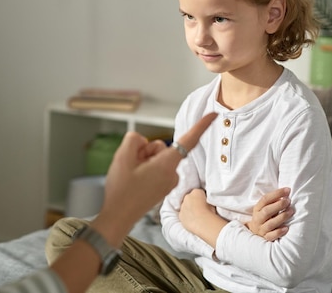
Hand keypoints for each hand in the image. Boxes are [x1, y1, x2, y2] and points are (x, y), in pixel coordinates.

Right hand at [92, 112, 217, 246]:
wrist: (118, 217)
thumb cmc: (121, 189)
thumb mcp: (122, 157)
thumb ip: (134, 140)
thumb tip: (144, 142)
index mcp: (166, 165)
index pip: (188, 141)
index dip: (201, 126)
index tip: (213, 115)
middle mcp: (172, 174)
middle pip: (161, 147)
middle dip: (145, 151)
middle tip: (130, 166)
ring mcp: (168, 182)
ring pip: (157, 158)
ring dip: (143, 161)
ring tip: (131, 176)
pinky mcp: (163, 187)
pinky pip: (156, 168)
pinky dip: (145, 170)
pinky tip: (134, 181)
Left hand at [178, 188, 226, 246]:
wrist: (203, 222)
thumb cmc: (210, 211)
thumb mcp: (212, 201)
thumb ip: (207, 199)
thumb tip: (207, 201)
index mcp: (196, 191)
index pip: (198, 193)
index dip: (202, 198)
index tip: (205, 203)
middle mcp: (187, 197)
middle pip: (190, 198)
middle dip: (194, 202)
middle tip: (201, 209)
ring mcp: (182, 206)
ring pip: (186, 207)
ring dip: (189, 210)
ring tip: (197, 216)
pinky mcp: (180, 215)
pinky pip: (183, 215)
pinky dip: (187, 217)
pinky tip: (193, 221)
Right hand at [245, 187, 293, 240]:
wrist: (255, 231)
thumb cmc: (265, 216)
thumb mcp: (265, 207)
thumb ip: (273, 201)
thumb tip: (286, 193)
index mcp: (257, 208)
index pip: (265, 199)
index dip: (276, 194)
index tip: (287, 190)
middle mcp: (258, 218)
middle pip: (267, 211)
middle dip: (279, 205)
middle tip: (288, 201)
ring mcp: (261, 229)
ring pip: (270, 224)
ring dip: (281, 217)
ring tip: (291, 211)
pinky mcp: (265, 237)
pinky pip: (271, 236)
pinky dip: (279, 232)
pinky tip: (286, 228)